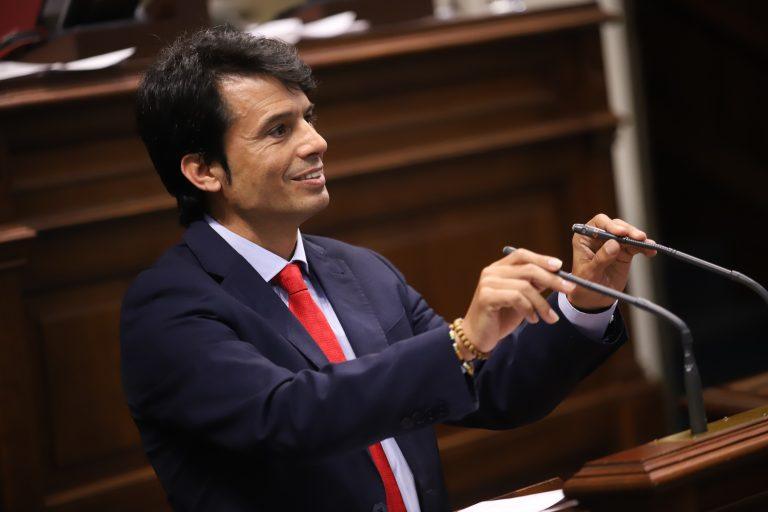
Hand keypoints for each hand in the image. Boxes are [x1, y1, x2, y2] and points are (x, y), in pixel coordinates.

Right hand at [462, 248, 576, 355]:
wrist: (478, 337)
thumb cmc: (499, 317)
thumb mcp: (520, 298)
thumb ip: (532, 285)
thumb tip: (555, 275)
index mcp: (498, 268)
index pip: (522, 255)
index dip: (542, 259)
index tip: (560, 267)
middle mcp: (491, 272)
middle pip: (528, 269)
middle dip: (552, 279)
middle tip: (569, 289)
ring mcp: (487, 284)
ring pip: (525, 286)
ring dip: (542, 303)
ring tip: (549, 317)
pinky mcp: (486, 297)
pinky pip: (516, 298)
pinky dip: (529, 309)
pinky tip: (532, 320)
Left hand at [568, 213, 656, 309]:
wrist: (592, 299)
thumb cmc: (584, 285)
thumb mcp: (589, 274)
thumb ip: (600, 259)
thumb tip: (614, 244)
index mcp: (584, 238)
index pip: (598, 224)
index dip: (610, 225)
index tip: (621, 232)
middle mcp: (599, 237)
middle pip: (616, 226)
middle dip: (628, 230)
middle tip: (639, 237)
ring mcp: (612, 244)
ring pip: (627, 234)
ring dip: (638, 238)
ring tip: (648, 244)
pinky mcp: (624, 252)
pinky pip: (635, 246)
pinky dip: (644, 247)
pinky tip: (651, 251)